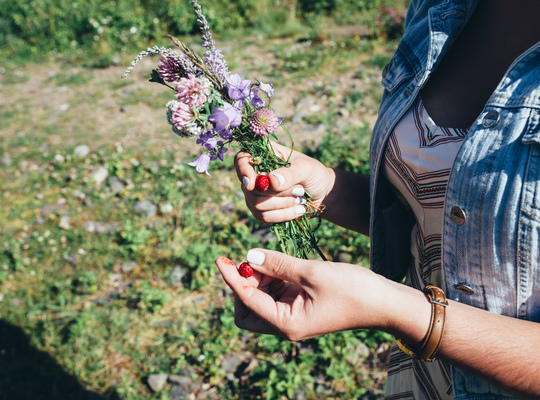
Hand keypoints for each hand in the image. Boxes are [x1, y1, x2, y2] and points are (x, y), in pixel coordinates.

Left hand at [215, 249, 404, 340]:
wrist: (383, 302)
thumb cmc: (352, 289)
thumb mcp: (311, 272)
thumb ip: (277, 264)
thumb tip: (248, 255)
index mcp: (286, 324)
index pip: (246, 300)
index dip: (232, 278)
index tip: (220, 258)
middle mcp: (286, 325)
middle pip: (247, 309)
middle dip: (244, 285)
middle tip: (251, 260)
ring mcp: (293, 316)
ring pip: (261, 300)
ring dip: (259, 279)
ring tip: (270, 257)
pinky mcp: (301, 307)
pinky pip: (277, 294)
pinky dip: (273, 278)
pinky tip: (281, 263)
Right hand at [234, 142, 334, 223]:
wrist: (323, 193)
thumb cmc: (314, 174)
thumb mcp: (306, 169)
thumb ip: (290, 173)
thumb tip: (271, 182)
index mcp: (263, 156)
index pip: (241, 160)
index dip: (243, 171)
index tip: (253, 183)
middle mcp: (255, 174)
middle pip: (249, 189)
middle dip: (276, 194)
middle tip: (299, 189)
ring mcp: (256, 194)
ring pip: (256, 205)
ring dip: (282, 205)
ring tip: (300, 199)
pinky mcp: (262, 210)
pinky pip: (263, 217)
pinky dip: (282, 215)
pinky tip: (298, 210)